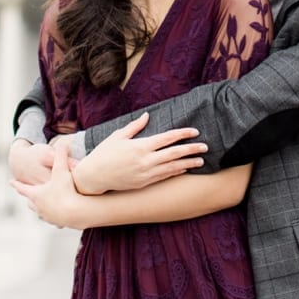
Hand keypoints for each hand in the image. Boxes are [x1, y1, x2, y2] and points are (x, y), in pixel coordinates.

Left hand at [10, 141, 85, 228]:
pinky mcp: (58, 223)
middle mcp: (39, 207)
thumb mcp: (62, 170)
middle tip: (28, 196)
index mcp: (36, 194)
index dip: (17, 183)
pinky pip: (54, 219)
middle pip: (30, 202)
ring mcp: (48, 216)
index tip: (10, 181)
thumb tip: (63, 143)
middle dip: (29, 198)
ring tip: (44, 206)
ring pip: (41, 212)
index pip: (23, 187)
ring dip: (41, 208)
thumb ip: (61, 156)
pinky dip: (56, 216)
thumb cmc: (66, 191)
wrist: (75, 213)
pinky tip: (59, 215)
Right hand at [70, 112, 206, 194]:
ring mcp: (145, 174)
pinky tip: (184, 168)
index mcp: (140, 146)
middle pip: (174, 153)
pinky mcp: (143, 183)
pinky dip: (176, 172)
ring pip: (172, 167)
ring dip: (188, 163)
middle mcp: (145, 161)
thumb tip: (147, 115)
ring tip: (201, 160)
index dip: (183, 134)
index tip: (195, 131)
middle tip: (205, 146)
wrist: (92, 178)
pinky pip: (163, 177)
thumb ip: (135, 126)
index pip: (167, 138)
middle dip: (192, 149)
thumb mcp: (117, 136)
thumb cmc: (103, 154)